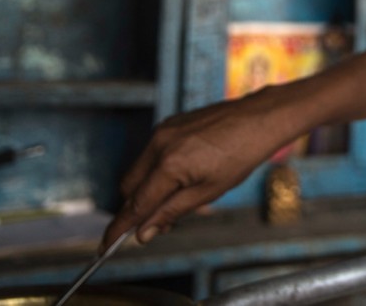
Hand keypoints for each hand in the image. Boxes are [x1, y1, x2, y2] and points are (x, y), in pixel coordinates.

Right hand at [100, 85, 303, 250]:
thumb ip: (171, 212)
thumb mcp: (209, 192)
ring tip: (178, 198)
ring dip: (147, 189)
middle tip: (158, 223)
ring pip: (138, 170)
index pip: (135, 205)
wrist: (260, 118)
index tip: (106, 246)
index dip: (118, 228)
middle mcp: (159, 144)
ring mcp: (162, 131)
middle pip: (128, 187)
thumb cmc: (242, 155)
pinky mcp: (169, 124)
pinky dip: (157, 170)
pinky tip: (182, 176)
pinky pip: (151, 153)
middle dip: (136, 209)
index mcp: (169, 164)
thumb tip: (143, 232)